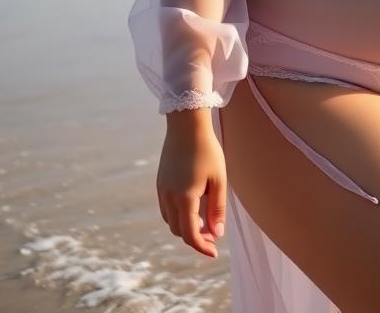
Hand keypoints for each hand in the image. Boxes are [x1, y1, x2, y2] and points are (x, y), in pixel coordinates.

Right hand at [157, 117, 227, 257]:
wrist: (187, 126)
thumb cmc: (207, 151)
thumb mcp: (219, 180)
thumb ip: (217, 208)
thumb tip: (216, 233)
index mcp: (184, 198)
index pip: (190, 234)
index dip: (202, 246)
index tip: (214, 253)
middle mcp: (168, 197)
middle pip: (178, 230)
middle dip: (195, 237)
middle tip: (213, 234)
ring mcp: (161, 189)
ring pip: (170, 220)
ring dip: (185, 226)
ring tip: (204, 220)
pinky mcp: (160, 182)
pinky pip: (166, 208)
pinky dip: (178, 214)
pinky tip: (193, 206)